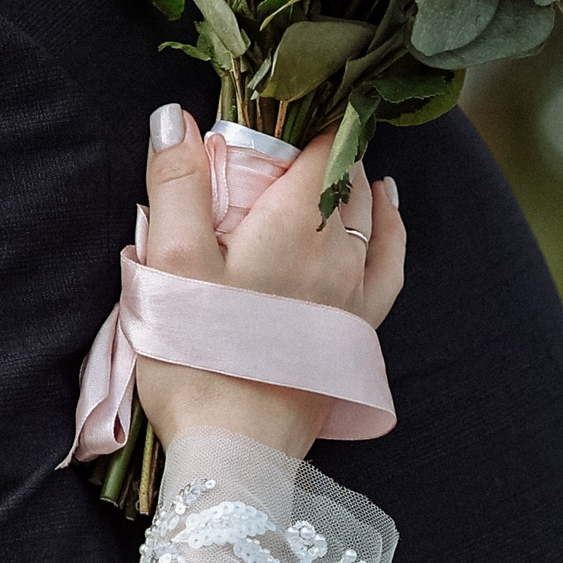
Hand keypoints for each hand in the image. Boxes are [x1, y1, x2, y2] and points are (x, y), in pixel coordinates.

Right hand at [134, 108, 407, 457]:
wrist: (237, 449)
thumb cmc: (197, 357)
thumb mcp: (170, 265)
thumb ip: (175, 184)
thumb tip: (174, 114)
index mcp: (295, 225)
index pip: (321, 147)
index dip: (305, 121)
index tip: (281, 113)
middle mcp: (340, 252)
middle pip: (345, 178)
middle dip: (320, 152)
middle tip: (281, 148)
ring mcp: (357, 293)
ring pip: (371, 214)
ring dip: (353, 182)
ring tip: (329, 162)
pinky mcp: (360, 330)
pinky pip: (392, 261)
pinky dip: (391, 226)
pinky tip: (385, 212)